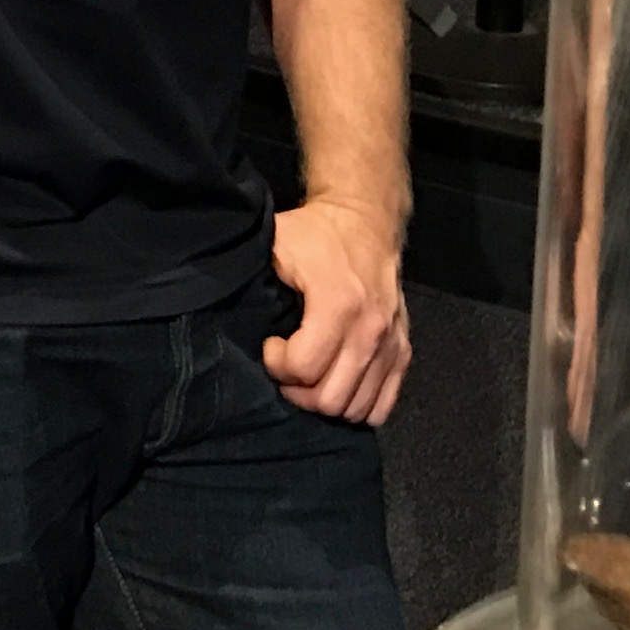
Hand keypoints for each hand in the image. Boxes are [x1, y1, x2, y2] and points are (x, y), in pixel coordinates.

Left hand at [265, 197, 407, 425]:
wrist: (367, 221)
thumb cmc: (317, 233)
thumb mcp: (277, 242)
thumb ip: (255, 278)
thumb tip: (226, 303)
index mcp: (339, 304)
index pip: (304, 368)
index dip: (276, 364)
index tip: (270, 344)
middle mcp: (370, 330)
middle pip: (330, 398)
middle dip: (298, 391)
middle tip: (286, 367)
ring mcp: (390, 344)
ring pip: (356, 408)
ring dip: (325, 400)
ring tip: (309, 374)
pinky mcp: (402, 350)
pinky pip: (384, 404)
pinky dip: (358, 405)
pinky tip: (337, 383)